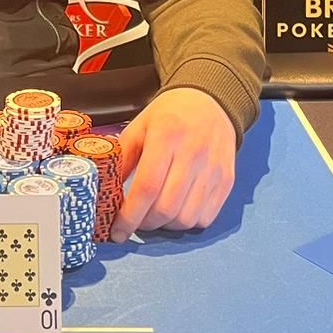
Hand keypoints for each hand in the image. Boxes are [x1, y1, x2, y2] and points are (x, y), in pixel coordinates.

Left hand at [109, 87, 236, 239]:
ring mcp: (213, 169)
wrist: (211, 101)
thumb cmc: (170, 114)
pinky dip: (187, 222)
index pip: (146, 187)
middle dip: (145, 224)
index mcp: (166, 137)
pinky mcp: (226, 180)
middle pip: (166, 208)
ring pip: (186, 218)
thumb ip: (123, 157)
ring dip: (166, 226)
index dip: (129, 216)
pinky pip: (206, 217)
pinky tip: (177, 210)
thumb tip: (106, 190)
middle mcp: (193, 154)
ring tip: (155, 215)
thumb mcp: (139, 126)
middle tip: (135, 221)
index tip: (117, 232)